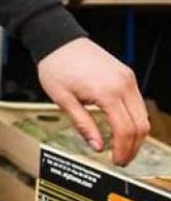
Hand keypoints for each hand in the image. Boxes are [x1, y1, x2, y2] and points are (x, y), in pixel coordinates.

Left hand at [38, 37, 149, 164]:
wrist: (57, 39)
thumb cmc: (56, 65)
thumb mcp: (62, 98)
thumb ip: (83, 124)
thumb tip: (97, 146)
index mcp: (107, 92)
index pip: (125, 130)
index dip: (123, 150)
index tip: (116, 161)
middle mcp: (123, 84)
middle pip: (140, 125)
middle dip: (133, 146)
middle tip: (121, 159)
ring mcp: (127, 78)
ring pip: (143, 115)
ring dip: (136, 134)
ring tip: (121, 146)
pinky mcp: (127, 74)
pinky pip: (138, 102)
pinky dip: (134, 118)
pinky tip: (121, 127)